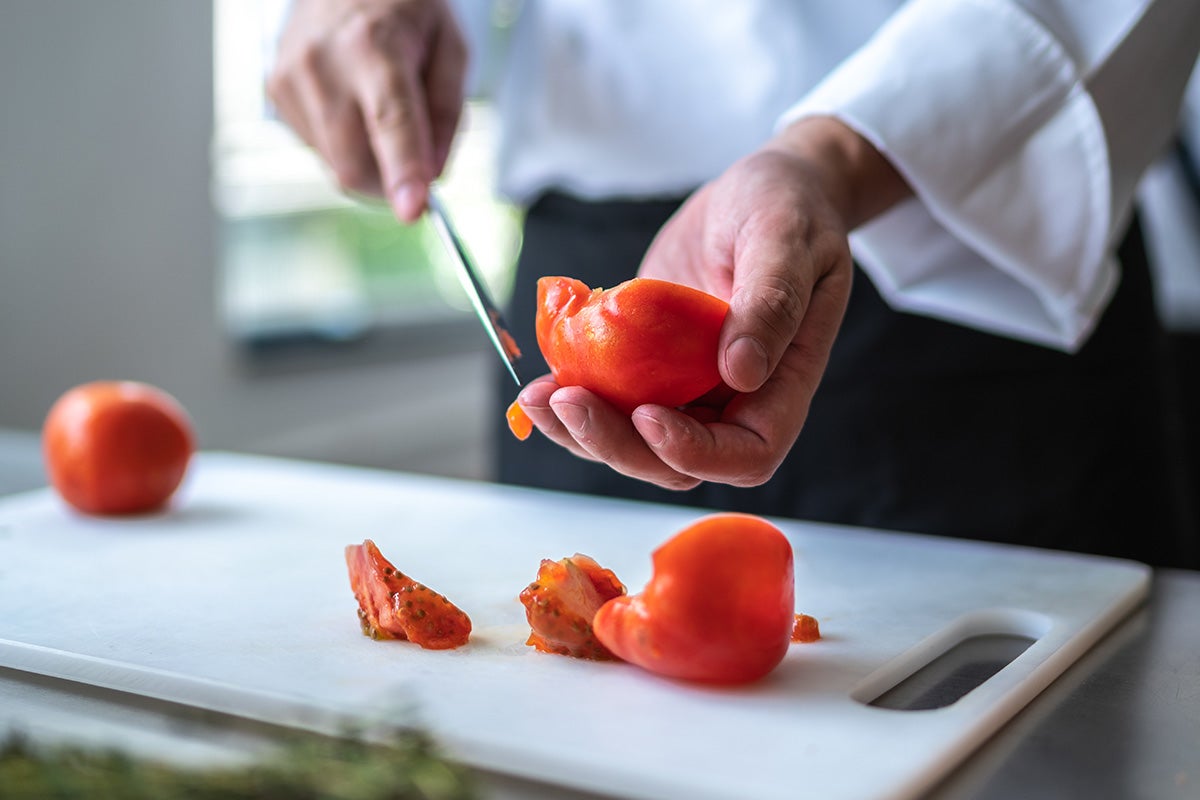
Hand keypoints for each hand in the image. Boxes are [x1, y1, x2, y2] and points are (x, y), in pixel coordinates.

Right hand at [267, 0, 466, 220]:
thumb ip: (447, 114)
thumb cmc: (404, 10)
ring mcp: (290, 77)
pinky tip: (352, 105)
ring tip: (380, 111)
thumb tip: (432, 174)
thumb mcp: (450, 48)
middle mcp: (323, 63)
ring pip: (336, 166)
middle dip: (391, 184)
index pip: (390, 120)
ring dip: (370, 164)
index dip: (402, 170)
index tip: (413, 209)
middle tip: (416, 167)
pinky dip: (346, 146)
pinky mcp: (275, 91)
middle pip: (355, 162)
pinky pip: (319, 150)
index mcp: (374, 45)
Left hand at [516, 117, 908, 489]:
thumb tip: (742, 371)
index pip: (747, 453)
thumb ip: (772, 302)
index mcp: (782, 384)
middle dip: (618, 445)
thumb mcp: (786, 239)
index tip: (648, 414)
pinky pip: (611, 403)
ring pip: (633, 443)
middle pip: (676, 461)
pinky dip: (572, 400)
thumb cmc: (788, 208)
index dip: (695, 451)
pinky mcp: (648, 367)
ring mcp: (688, 388)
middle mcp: (734, 400)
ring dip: (581, 432)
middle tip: (568, 402)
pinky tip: (539, 379)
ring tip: (536, 397)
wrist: (756, 192)